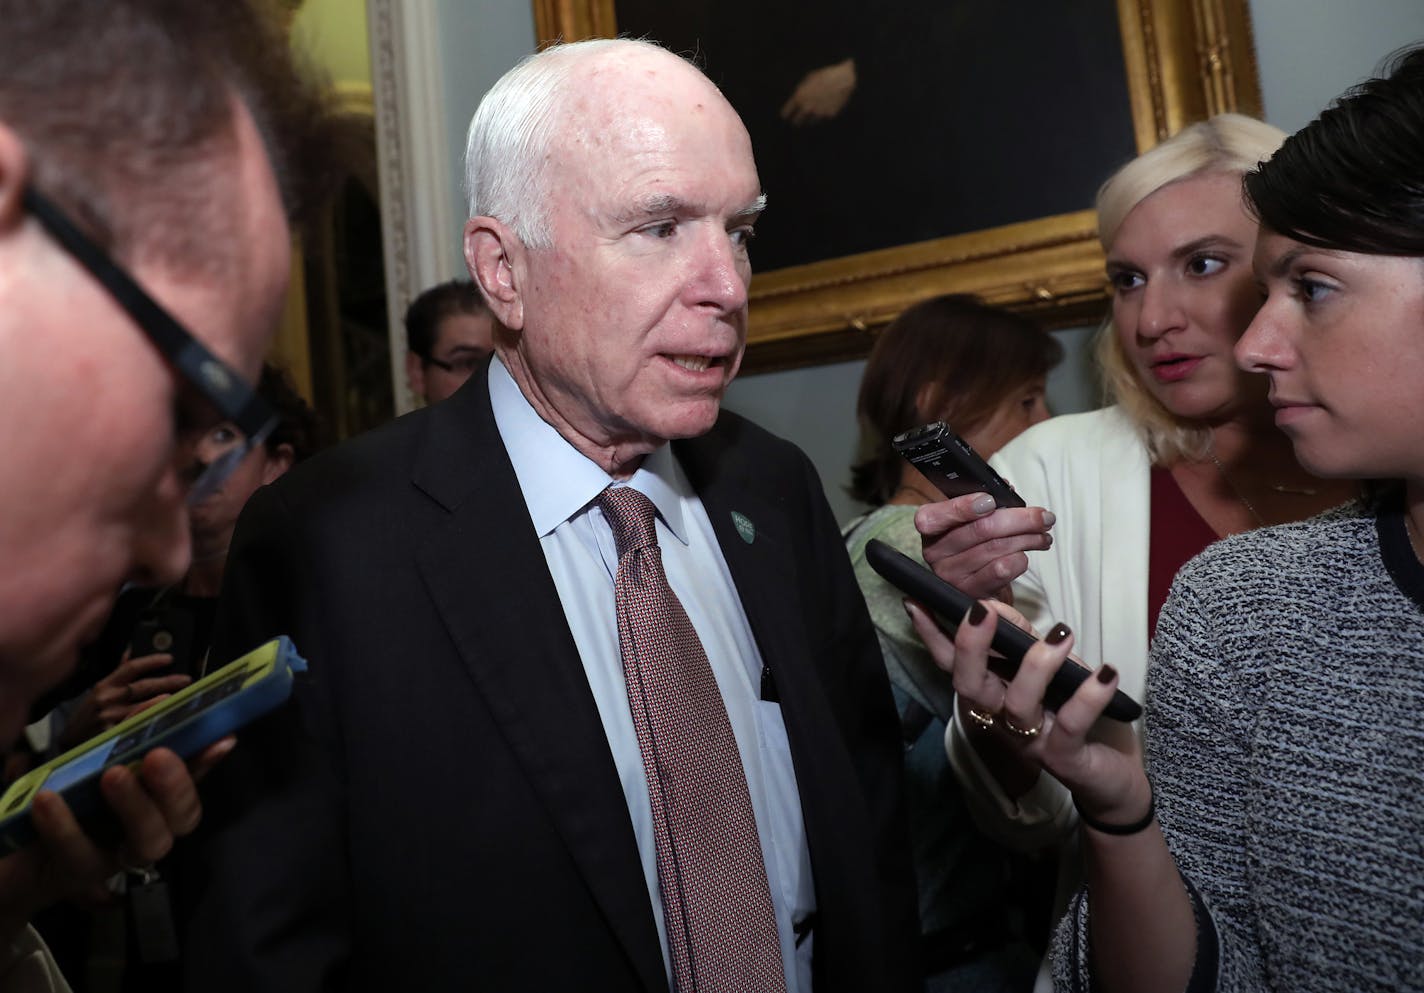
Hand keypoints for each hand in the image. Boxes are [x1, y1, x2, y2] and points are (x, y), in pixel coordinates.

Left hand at [0, 739, 232, 938]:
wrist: (17, 848)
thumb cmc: (68, 797)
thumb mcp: (100, 763)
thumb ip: (137, 743)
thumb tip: (177, 708)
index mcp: (159, 805)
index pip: (195, 784)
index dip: (209, 765)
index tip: (222, 738)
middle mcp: (150, 832)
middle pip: (182, 818)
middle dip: (175, 787)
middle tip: (155, 755)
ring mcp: (119, 857)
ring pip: (148, 841)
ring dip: (135, 805)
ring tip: (110, 774)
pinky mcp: (81, 873)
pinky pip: (80, 851)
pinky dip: (65, 824)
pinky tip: (48, 797)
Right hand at [58, 651, 191, 749]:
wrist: (68, 744)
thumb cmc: (88, 716)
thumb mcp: (99, 692)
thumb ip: (118, 673)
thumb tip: (132, 650)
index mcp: (105, 685)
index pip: (131, 667)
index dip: (152, 661)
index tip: (170, 658)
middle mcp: (107, 699)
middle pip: (144, 686)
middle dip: (169, 681)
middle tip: (187, 680)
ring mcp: (110, 718)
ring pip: (143, 706)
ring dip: (164, 701)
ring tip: (182, 696)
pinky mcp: (112, 735)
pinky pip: (138, 726)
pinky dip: (152, 720)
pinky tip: (165, 717)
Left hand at [780, 58, 856, 124]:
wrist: (844, 77)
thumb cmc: (825, 75)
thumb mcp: (807, 80)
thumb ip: (799, 92)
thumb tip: (794, 102)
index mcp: (799, 97)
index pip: (785, 113)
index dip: (786, 113)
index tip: (787, 114)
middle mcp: (807, 108)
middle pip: (796, 122)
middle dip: (796, 119)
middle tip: (798, 117)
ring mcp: (818, 113)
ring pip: (809, 122)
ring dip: (809, 118)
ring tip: (814, 109)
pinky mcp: (829, 115)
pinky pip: (822, 118)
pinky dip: (822, 115)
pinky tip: (825, 105)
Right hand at [908, 597, 1148, 821]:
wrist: (1111, 777)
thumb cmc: (1072, 713)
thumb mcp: (1049, 668)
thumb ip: (1022, 640)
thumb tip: (996, 606)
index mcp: (993, 695)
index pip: (953, 665)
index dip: (932, 637)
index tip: (916, 602)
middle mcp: (1002, 718)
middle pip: (970, 686)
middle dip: (971, 647)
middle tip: (981, 611)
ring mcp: (1031, 740)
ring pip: (1018, 703)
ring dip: (1037, 665)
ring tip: (1062, 634)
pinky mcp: (1064, 757)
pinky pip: (1070, 724)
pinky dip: (1089, 696)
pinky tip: (1106, 672)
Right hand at [916, 492, 1055, 599]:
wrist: (976, 581)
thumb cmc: (974, 543)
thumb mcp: (970, 519)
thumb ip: (984, 501)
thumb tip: (1007, 489)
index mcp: (931, 527)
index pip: (933, 517)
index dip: (962, 507)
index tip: (992, 501)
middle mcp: (935, 553)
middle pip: (980, 529)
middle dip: (1020, 519)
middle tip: (1043, 516)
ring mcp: (952, 576)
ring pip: (997, 549)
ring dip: (1028, 539)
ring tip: (1043, 535)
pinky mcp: (971, 593)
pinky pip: (1002, 570)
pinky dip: (1021, 560)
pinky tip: (1026, 554)